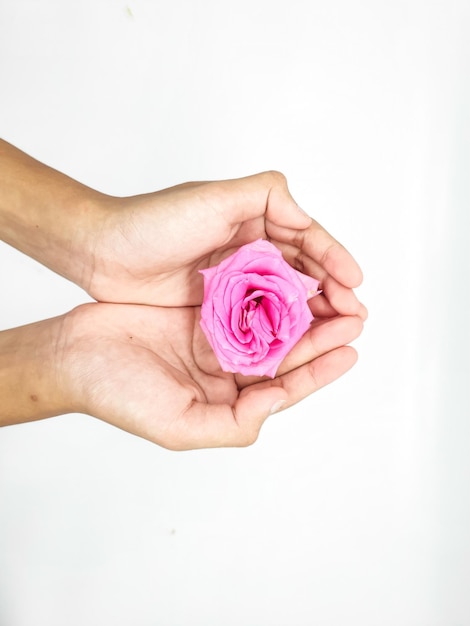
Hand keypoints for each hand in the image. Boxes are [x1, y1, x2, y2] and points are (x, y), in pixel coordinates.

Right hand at [56, 301, 362, 448]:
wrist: (73, 352)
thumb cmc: (117, 395)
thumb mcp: (181, 425)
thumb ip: (236, 424)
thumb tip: (279, 401)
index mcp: (226, 398)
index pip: (285, 385)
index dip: (319, 370)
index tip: (350, 352)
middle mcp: (225, 366)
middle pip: (284, 349)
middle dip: (321, 334)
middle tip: (354, 315)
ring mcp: (212, 332)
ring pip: (268, 318)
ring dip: (300, 306)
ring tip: (332, 292)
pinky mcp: (198, 304)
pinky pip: (241, 291)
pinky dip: (265, 284)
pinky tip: (287, 274)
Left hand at [90, 172, 365, 317]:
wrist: (103, 252)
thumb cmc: (152, 222)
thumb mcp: (212, 198)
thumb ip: (265, 194)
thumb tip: (306, 216)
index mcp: (254, 221)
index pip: (307, 240)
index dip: (334, 260)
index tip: (355, 283)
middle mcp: (249, 251)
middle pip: (303, 273)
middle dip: (332, 292)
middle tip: (355, 316)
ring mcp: (235, 281)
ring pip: (284, 298)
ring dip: (313, 315)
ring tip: (338, 333)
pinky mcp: (217, 308)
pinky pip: (258, 319)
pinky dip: (280, 330)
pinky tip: (297, 343)